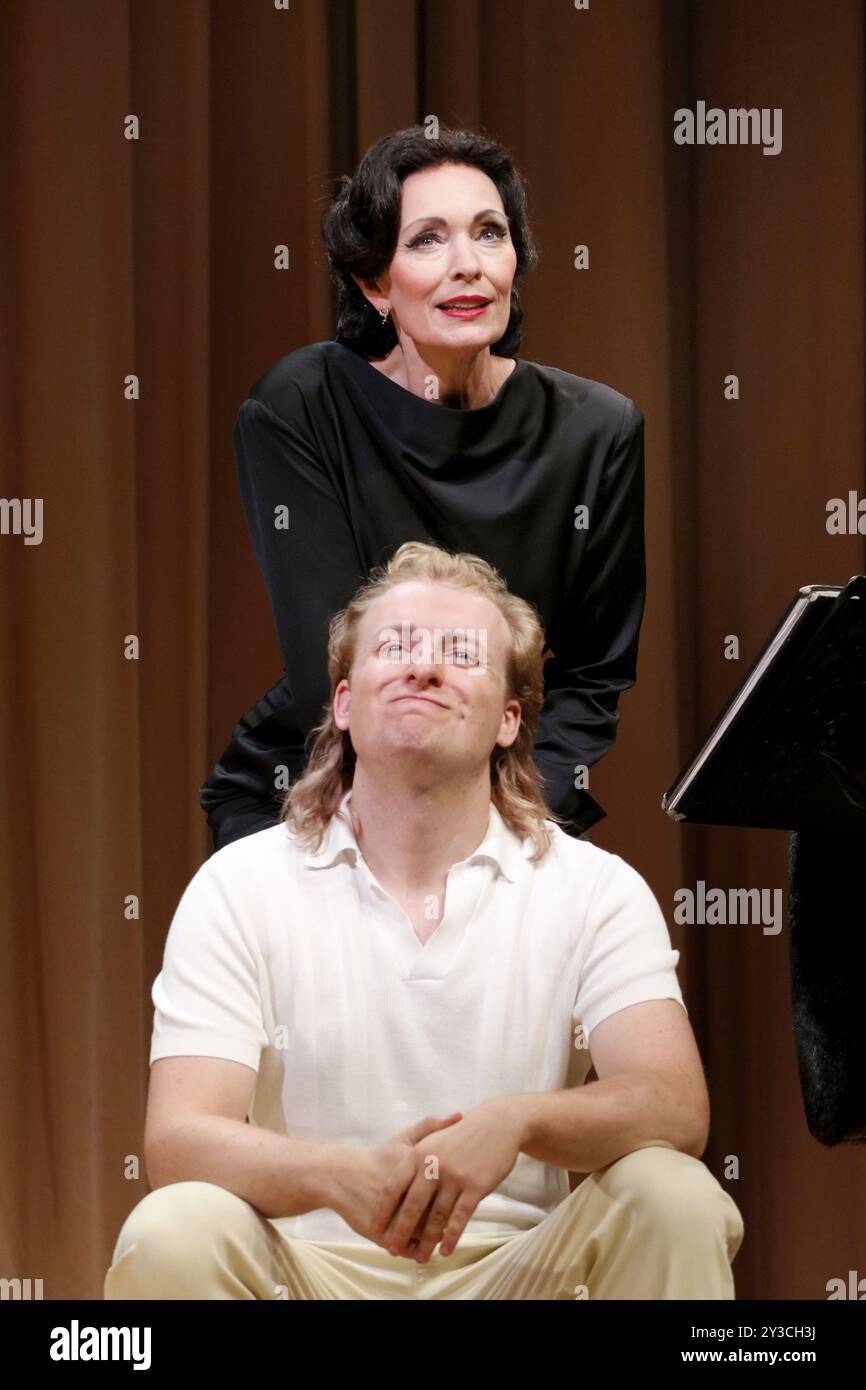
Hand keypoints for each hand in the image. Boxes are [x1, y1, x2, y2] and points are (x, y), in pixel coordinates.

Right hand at [327, 1112, 462, 1247]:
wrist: (342, 1176)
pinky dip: (415, 1250)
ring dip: (433, 1242)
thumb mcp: (404, 1139)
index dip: (458, 1196)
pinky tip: (419, 1248)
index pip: (450, 1191)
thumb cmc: (379, 1158)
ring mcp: (395, 1218)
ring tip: (438, 1240)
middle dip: (448, 1221)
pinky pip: (407, 1249)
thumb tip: (459, 1114)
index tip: (460, 1196)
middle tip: (452, 1221)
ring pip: (425, 1238)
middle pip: (440, 1216)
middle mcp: (407, 1197)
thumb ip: (432, 1126)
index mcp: (418, 1173)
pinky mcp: (382, 1235)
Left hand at [372, 1099, 524, 1262]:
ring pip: (436, 1217)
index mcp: (418, 1154)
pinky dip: (451, 1237)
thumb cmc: (463, 1133)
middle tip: (392, 1251)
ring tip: (421, 1259)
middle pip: (411, 1206)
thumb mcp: (433, 1137)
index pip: (393, 1187)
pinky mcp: (474, 1187)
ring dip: (427, 1241)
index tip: (375, 1230)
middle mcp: (432, 1166)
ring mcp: (454, 1177)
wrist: (497, 1123)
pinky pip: (460, 1218)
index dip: (383, 1211)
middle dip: (400, 1232)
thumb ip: (416, 1158)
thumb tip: (398, 1184)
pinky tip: (445, 1251)